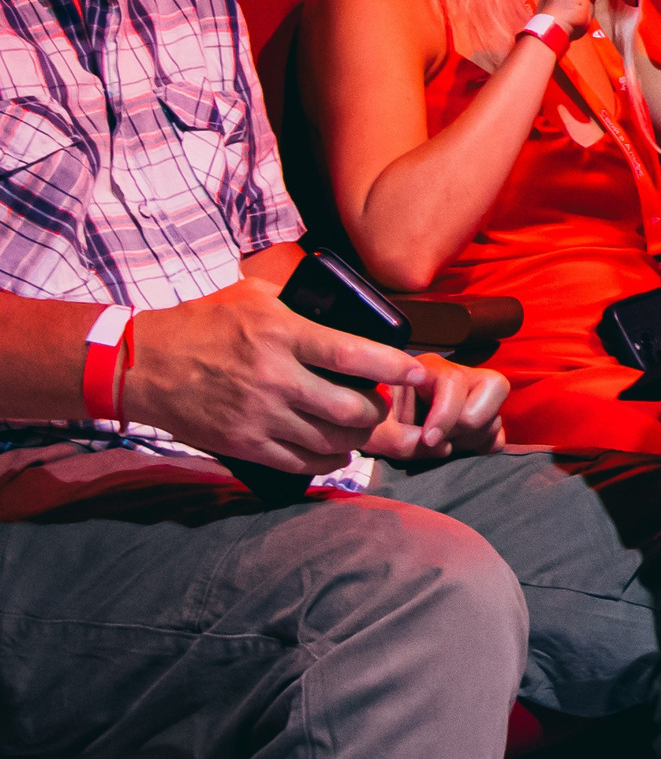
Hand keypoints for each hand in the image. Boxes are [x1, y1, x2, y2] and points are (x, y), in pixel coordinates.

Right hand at [122, 278, 428, 472]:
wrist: (144, 364)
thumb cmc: (204, 323)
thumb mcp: (254, 295)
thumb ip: (300, 302)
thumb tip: (346, 304)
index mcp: (283, 335)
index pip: (354, 355)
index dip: (394, 367)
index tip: (418, 370)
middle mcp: (275, 378)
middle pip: (351, 410)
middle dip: (379, 411)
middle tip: (381, 403)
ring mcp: (259, 416)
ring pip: (331, 442)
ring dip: (357, 439)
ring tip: (361, 426)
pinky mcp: (244, 444)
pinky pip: (301, 463)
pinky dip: (328, 461)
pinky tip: (336, 451)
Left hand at [363, 353, 507, 460]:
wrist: (371, 433)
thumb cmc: (369, 425)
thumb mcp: (370, 430)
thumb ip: (396, 438)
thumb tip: (442, 448)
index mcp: (428, 369)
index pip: (455, 381)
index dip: (447, 412)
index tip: (429, 439)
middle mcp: (459, 377)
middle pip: (494, 387)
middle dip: (468, 422)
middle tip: (441, 439)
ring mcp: (475, 398)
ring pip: (496, 416)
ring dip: (471, 439)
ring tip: (442, 446)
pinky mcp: (483, 420)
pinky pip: (497, 436)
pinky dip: (481, 449)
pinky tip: (457, 451)